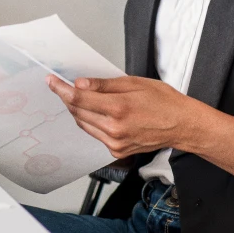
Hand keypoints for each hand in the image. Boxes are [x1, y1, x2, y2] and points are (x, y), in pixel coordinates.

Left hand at [46, 75, 197, 158]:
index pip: (79, 98)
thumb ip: (104, 85)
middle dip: (67, 98)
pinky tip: (93, 111)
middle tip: (61, 86)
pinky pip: (94, 134)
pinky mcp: (116, 151)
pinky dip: (89, 121)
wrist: (182, 125)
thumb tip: (80, 84)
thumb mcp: (134, 83)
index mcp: (118, 108)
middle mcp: (114, 129)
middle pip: (78, 112)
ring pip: (83, 124)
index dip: (61, 89)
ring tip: (77, 96)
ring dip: (76, 110)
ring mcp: (114, 143)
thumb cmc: (163, 101)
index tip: (51, 81)